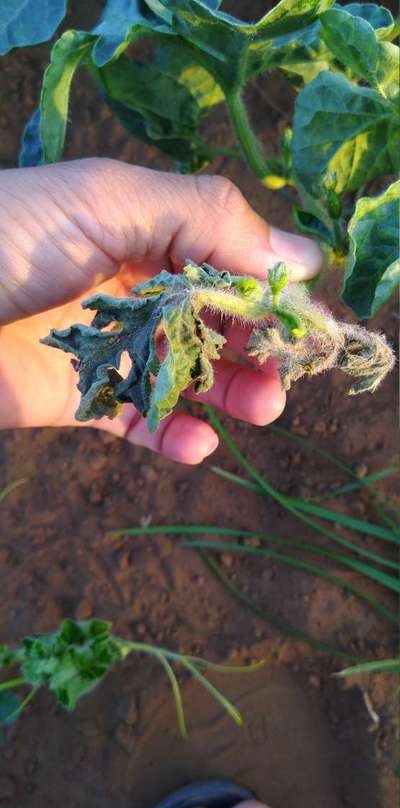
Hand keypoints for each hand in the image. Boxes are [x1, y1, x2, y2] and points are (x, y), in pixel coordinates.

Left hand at [0, 159, 321, 463]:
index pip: (228, 259)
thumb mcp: (109, 200)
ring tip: (261, 408)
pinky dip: (174, 436)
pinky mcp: (82, 399)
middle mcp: (132, 285)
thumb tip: (304, 255)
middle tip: (286, 374)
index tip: (306, 322)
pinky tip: (198, 444)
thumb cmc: (9, 236)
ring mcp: (109, 345)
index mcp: (144, 228)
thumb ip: (206, 219)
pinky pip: (140, 421)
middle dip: (257, 348)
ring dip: (231, 393)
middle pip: (216, 321)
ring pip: (188, 374)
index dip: (270, 291)